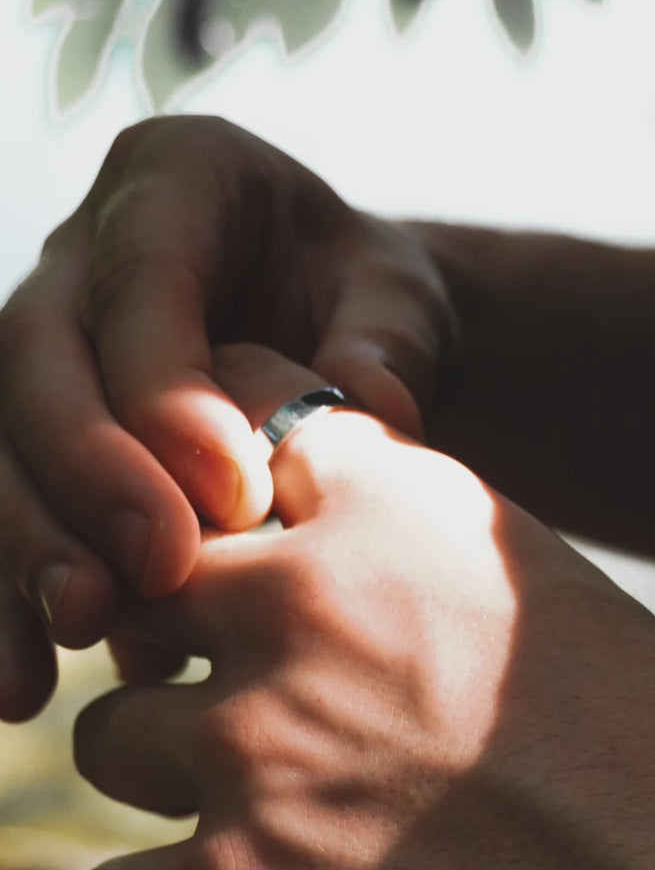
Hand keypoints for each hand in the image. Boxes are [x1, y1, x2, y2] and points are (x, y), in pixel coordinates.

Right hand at [0, 116, 452, 719]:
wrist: (341, 336)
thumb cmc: (371, 309)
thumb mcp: (400, 302)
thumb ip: (385, 340)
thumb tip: (371, 404)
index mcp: (175, 181)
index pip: (139, 281)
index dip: (166, 390)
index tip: (234, 495)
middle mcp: (81, 256)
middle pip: (33, 360)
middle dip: (86, 475)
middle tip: (155, 574)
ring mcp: (42, 347)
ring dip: (20, 548)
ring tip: (68, 636)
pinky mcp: (28, 440)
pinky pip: (0, 509)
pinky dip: (3, 600)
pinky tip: (22, 688)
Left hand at [72, 343, 654, 869]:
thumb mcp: (555, 613)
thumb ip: (421, 585)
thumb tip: (337, 623)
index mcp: (399, 503)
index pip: (228, 422)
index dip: (220, 493)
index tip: (241, 556)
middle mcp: (304, 597)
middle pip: (147, 591)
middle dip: (187, 651)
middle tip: (259, 721)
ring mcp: (255, 744)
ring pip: (110, 739)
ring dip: (177, 787)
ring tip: (285, 843)